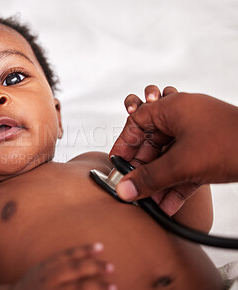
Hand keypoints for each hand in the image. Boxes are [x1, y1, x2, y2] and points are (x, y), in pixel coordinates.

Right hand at [11, 243, 115, 289]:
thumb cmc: (31, 286)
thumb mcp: (40, 270)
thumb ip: (57, 264)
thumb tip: (82, 259)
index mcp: (45, 267)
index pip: (66, 256)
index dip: (84, 250)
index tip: (101, 247)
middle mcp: (48, 279)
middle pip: (74, 271)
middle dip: (94, 268)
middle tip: (111, 266)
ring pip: (76, 289)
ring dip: (96, 287)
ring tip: (114, 286)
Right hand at [110, 86, 237, 214]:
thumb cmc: (231, 142)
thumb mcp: (182, 163)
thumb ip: (149, 179)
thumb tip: (125, 190)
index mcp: (173, 109)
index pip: (136, 122)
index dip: (123, 143)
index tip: (116, 161)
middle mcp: (183, 119)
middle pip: (151, 144)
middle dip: (142, 169)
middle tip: (132, 187)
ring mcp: (196, 135)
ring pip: (168, 158)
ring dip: (158, 181)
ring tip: (148, 201)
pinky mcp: (207, 152)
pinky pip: (184, 168)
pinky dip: (176, 185)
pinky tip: (168, 204)